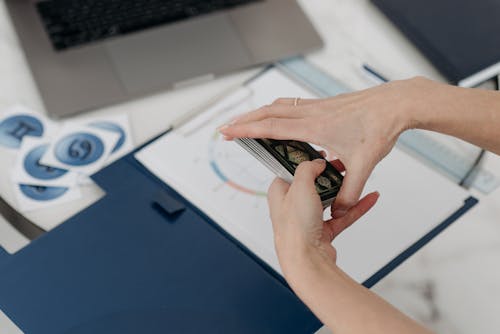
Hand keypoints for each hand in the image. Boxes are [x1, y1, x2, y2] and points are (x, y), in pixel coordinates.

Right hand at [219, 77, 433, 216]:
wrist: (396, 103)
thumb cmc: (380, 127)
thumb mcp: (365, 165)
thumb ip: (350, 192)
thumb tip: (339, 210)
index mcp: (314, 127)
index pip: (271, 128)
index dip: (246, 130)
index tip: (228, 131)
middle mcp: (311, 114)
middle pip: (268, 113)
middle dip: (244, 120)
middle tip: (227, 127)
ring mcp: (317, 107)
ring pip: (279, 106)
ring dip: (260, 113)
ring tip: (247, 121)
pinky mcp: (324, 105)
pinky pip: (293, 106)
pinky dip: (278, 110)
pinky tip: (281, 119)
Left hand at [268, 159, 378, 282]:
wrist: (307, 260)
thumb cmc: (296, 228)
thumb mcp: (300, 186)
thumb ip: (308, 168)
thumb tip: (316, 162)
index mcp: (279, 193)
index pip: (291, 170)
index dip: (306, 161)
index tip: (321, 154)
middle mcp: (291, 206)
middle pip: (313, 184)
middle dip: (329, 175)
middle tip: (342, 165)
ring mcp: (307, 220)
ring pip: (329, 200)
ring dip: (344, 191)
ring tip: (358, 178)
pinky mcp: (322, 232)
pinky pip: (342, 216)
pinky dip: (355, 208)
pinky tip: (369, 198)